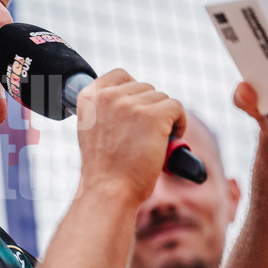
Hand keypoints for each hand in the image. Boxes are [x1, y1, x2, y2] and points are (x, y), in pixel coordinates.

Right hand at [75, 68, 184, 203]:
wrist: (109, 191)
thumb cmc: (105, 170)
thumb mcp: (93, 131)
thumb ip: (105, 110)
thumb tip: (131, 101)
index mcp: (88, 97)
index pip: (120, 75)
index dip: (133, 92)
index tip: (136, 113)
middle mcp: (108, 96)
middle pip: (144, 88)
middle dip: (150, 109)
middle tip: (144, 136)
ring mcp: (130, 104)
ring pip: (162, 99)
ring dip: (164, 118)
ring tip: (154, 142)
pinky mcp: (154, 114)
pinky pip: (177, 107)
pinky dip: (179, 123)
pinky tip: (168, 141)